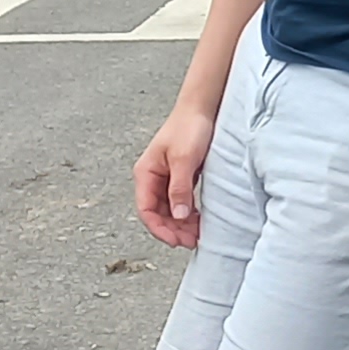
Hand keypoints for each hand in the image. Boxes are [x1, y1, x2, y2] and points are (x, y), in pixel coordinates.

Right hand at [137, 102, 215, 248]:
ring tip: (197, 234)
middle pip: (157, 213)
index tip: (176, 240)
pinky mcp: (180, 176)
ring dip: (180, 224)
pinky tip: (199, 219)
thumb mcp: (184, 159)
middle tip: (191, 241)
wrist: (202, 108)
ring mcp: (166, 178)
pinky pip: (180, 201)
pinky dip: (188, 213)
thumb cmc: (189, 127)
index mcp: (146, 173)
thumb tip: (177, 216)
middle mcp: (152, 177)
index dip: (159, 228)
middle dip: (172, 230)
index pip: (146, 210)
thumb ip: (179, 188)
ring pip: (169, 209)